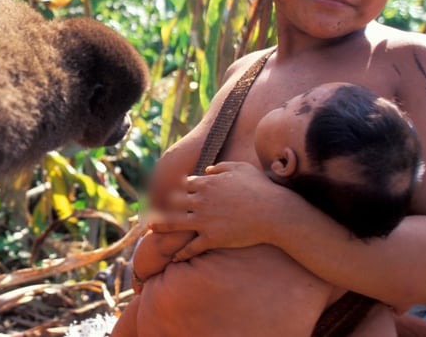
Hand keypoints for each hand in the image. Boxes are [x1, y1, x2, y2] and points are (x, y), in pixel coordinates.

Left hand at [148, 162, 291, 260]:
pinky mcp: (212, 238)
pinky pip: (191, 247)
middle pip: (173, 202)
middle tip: (153, 207)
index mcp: (206, 184)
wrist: (274, 213)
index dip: (179, 189)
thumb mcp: (241, 168)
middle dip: (164, 205)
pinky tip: (174, 258)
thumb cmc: (261, 188)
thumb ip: (221, 166)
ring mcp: (204, 221)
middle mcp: (200, 201)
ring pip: (174, 224)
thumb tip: (207, 170)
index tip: (173, 193)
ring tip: (150, 228)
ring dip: (160, 225)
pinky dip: (181, 253)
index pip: (184, 184)